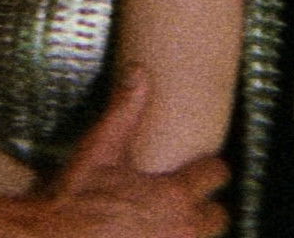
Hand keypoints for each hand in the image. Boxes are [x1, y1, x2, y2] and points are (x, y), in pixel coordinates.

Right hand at [43, 73, 228, 236]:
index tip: (204, 166)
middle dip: (206, 207)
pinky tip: (151, 236)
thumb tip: (138, 71)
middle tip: (189, 200)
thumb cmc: (74, 199)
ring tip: (172, 223)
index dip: (211, 168)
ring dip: (191, 231)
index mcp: (174, 195)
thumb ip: (124, 110)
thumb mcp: (99, 149)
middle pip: (218, 217)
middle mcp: (182, 229)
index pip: (216, 175)